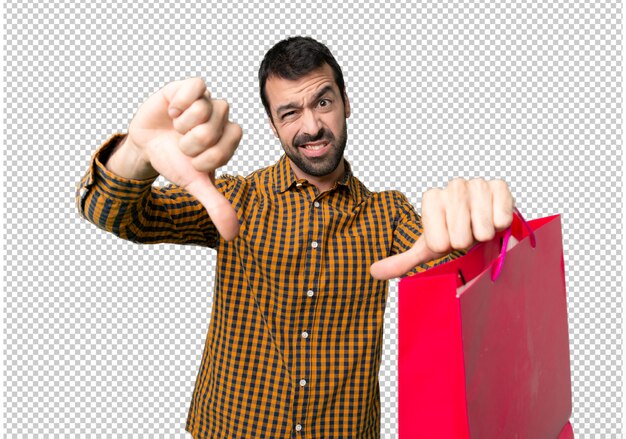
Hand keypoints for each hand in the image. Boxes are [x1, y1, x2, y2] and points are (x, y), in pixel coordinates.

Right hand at [126, 77, 242, 240]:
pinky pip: (196, 86)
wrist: (146, 145)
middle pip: (214, 128)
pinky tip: (172, 111)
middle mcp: (222, 117)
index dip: (207, 156)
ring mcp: (206, 101)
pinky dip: (181, 102)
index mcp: (229, 138)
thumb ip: (216, 206)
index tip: (194, 160)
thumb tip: (232, 236)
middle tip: (182, 144)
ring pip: (205, 109)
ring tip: (176, 128)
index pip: (231, 143)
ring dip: (183, 125)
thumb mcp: (194, 184)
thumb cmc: (175, 162)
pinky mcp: (189, 87)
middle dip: (191, 143)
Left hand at [370, 178, 513, 279]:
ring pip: (481, 229)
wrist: (481, 222)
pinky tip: (493, 219)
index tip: (447, 237)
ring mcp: (476, 184)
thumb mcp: (427, 249)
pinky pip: (501, 218)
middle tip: (465, 233)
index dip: (446, 247)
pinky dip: (499, 226)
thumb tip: (374, 272)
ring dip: (483, 236)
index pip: (439, 244)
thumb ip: (402, 261)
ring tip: (478, 227)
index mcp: (430, 198)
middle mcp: (452, 186)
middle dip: (465, 243)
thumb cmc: (453, 233)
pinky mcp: (499, 186)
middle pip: (460, 238)